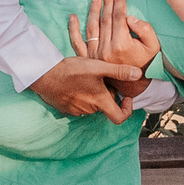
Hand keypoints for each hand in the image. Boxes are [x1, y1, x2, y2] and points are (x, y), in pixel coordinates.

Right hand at [29, 55, 143, 125]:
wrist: (44, 75)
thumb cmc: (71, 71)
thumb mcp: (98, 67)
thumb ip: (119, 71)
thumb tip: (139, 74)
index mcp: (100, 102)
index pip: (120, 117)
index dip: (127, 109)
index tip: (126, 97)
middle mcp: (90, 110)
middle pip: (106, 106)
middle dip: (108, 93)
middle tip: (103, 76)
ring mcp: (77, 111)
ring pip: (93, 104)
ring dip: (95, 93)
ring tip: (89, 76)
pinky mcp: (66, 109)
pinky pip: (81, 104)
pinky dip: (83, 95)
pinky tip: (77, 81)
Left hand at [68, 0, 159, 76]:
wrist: (135, 86)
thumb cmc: (146, 64)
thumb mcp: (154, 46)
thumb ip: (145, 30)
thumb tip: (130, 17)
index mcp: (121, 45)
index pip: (118, 17)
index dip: (119, 2)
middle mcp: (106, 49)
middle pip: (105, 19)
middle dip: (108, 2)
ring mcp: (95, 54)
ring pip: (91, 27)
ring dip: (93, 10)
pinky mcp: (88, 59)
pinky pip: (77, 42)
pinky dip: (73, 29)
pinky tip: (72, 17)